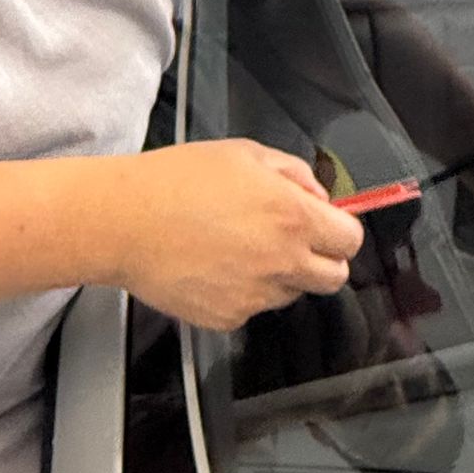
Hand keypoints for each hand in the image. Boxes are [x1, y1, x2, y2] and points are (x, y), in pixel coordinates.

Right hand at [104, 142, 365, 331]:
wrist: (122, 222)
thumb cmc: (175, 181)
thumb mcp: (244, 154)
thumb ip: (293, 173)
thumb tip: (317, 195)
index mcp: (293, 217)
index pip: (351, 240)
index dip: (340, 230)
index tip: (326, 224)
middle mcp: (282, 262)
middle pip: (334, 277)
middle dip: (322, 259)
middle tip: (292, 240)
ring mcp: (256, 296)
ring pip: (291, 293)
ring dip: (279, 275)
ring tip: (237, 247)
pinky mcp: (227, 318)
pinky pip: (251, 308)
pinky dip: (242, 292)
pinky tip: (213, 266)